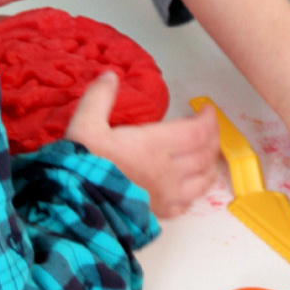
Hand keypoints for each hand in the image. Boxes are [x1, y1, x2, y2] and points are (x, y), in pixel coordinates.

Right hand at [65, 73, 220, 218]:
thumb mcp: (85, 125)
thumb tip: (110, 76)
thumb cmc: (83, 167)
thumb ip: (99, 98)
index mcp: (154, 146)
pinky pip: (188, 203)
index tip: (207, 109)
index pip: (197, 132)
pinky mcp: (160, 214)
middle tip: (209, 127)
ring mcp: (167, 195)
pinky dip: (196, 190)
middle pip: (205, 154)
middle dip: (213, 137)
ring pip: (204, 181)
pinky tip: (189, 185)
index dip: (208, 119)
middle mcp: (168, 171)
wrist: (77, 210)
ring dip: (210, 165)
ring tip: (207, 153)